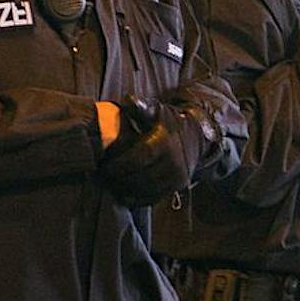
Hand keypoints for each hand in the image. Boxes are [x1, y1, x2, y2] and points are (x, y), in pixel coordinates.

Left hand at [100, 90, 243, 205]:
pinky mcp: (176, 187)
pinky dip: (136, 199)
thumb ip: (142, 107)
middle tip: (102, 177)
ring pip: (145, 190)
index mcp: (164, 143)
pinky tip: (123, 195)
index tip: (104, 166)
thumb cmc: (169, 121)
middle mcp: (173, 162)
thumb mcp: (158, 110)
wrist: (196, 136)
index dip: (119, 165)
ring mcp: (176, 177)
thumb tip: (129, 101)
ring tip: (110, 185)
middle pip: (140, 177)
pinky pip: (154, 198)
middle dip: (118, 179)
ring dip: (125, 190)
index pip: (138, 159)